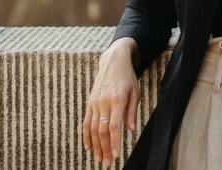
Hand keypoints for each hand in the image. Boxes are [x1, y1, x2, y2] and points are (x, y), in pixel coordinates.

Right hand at [82, 38, 139, 165]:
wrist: (113, 61)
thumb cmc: (127, 77)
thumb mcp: (135, 92)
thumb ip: (132, 112)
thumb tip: (131, 130)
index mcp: (117, 99)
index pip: (114, 125)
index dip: (114, 141)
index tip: (116, 154)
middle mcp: (104, 102)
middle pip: (102, 130)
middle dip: (105, 148)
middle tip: (108, 162)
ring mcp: (95, 103)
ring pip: (93, 128)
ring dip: (96, 146)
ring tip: (99, 158)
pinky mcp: (90, 103)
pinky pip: (86, 122)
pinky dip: (86, 135)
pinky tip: (88, 146)